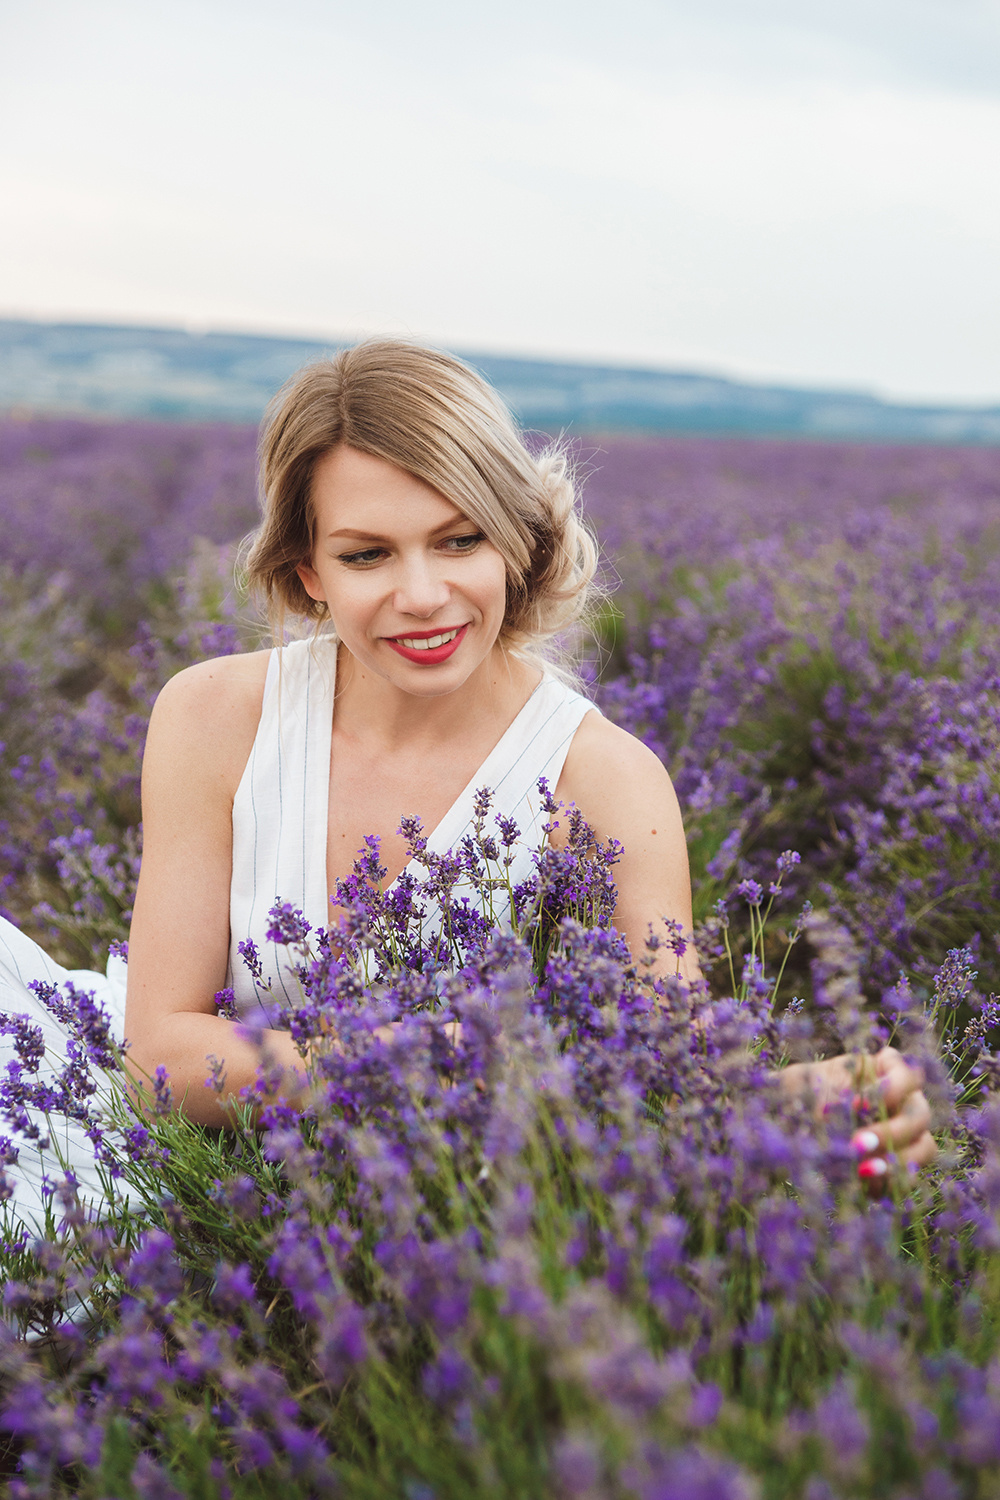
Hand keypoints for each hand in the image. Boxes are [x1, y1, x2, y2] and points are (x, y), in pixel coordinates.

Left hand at [781, 1046, 936, 1180]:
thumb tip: (853, 1109)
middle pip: (919, 1116)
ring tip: (863, 1170)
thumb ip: (834, 1095)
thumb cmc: (800, 1090)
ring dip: (896, 1160)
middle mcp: (904, 1100)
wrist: (785, 1117)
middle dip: (891, 1132)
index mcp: (886, 1070)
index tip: (859, 1102)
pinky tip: (862, 1183)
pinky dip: (889, 1182)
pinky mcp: (896, 1163)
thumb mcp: (809, 1085)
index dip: (892, 1089)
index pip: (909, 1075)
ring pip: (923, 1148)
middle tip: (858, 1143)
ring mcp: (906, 1132)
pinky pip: (908, 1177)